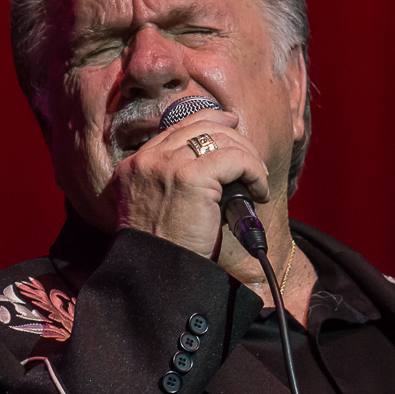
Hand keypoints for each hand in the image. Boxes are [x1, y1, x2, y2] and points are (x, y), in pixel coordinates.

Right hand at [108, 108, 272, 273]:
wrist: (160, 272)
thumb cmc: (167, 251)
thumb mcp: (160, 209)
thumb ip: (173, 184)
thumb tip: (217, 168)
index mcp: (134, 166)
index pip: (176, 127)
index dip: (209, 120)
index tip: (232, 125)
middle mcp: (146, 160)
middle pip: (200, 127)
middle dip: (235, 139)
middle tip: (254, 162)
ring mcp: (166, 164)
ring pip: (221, 141)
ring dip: (248, 159)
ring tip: (258, 183)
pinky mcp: (190, 175)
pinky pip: (235, 160)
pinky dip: (254, 172)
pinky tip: (259, 192)